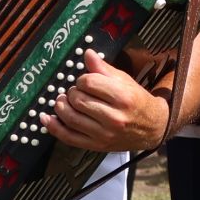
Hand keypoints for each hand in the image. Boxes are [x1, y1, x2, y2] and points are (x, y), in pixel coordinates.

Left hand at [42, 48, 171, 154]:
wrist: (152, 128)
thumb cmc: (137, 101)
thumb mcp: (124, 81)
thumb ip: (103, 69)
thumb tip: (86, 53)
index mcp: (122, 97)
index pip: (89, 83)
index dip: (82, 79)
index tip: (84, 82)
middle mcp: (114, 117)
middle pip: (78, 100)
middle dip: (72, 93)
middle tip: (75, 92)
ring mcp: (104, 134)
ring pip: (71, 118)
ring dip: (61, 107)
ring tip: (63, 101)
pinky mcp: (97, 146)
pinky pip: (69, 137)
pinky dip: (54, 128)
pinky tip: (46, 119)